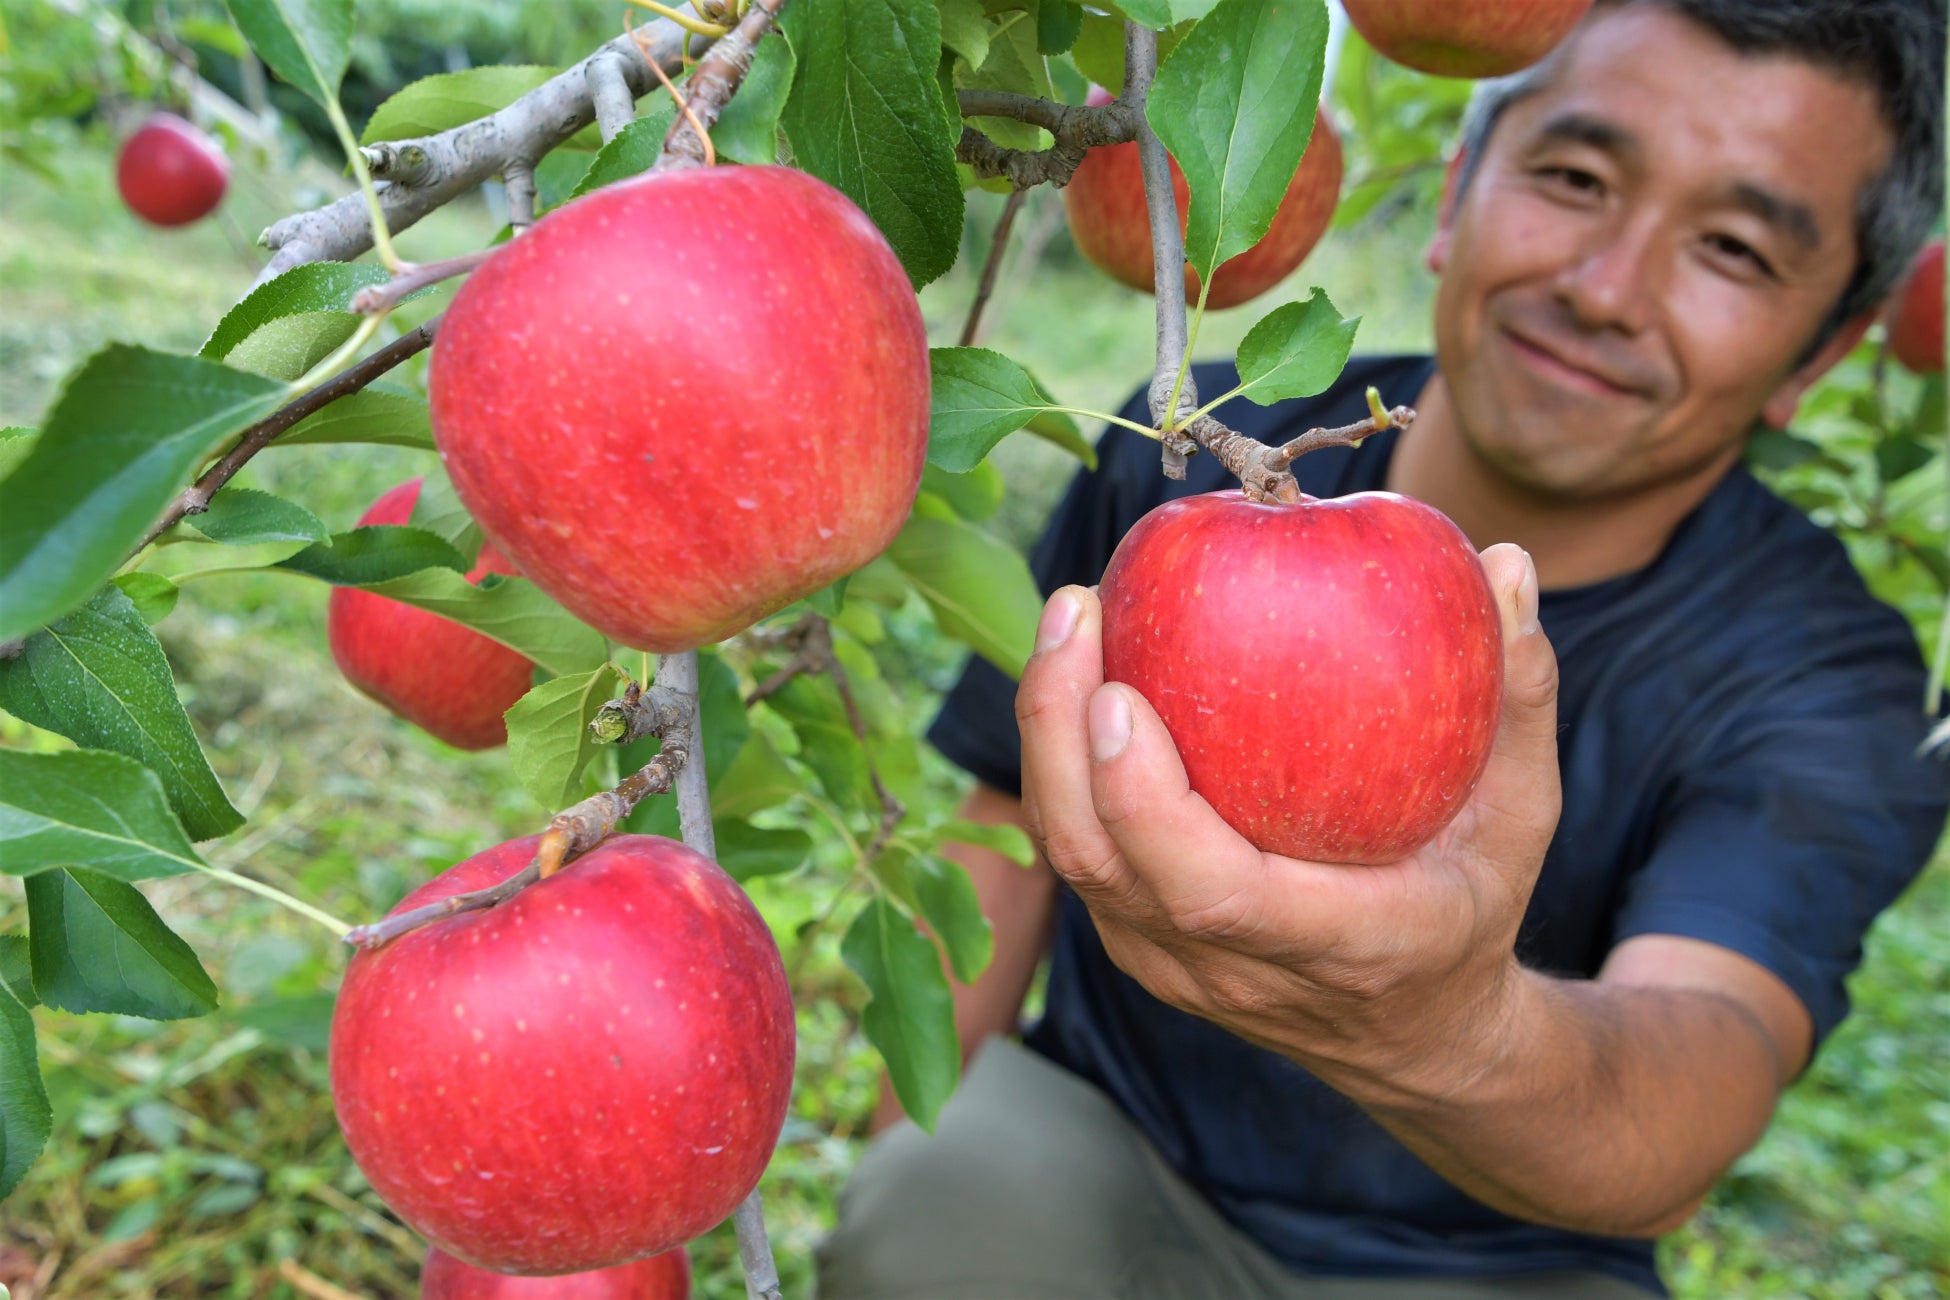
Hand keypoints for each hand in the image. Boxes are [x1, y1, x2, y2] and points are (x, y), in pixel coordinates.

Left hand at [1014, 544, 1559, 1100]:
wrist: (1417, 1039)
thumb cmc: (1473, 906)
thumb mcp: (1523, 818)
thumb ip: (1521, 700)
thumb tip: (1506, 563)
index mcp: (1337, 946)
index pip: (1211, 892)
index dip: (1146, 801)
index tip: (1119, 694)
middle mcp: (1233, 971)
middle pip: (1106, 866)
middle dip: (1061, 735)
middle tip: (1077, 611)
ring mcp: (1170, 966)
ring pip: (1070, 859)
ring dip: (1045, 736)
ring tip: (1068, 620)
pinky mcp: (1138, 944)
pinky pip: (1075, 850)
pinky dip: (1060, 760)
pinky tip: (1075, 667)